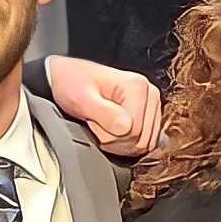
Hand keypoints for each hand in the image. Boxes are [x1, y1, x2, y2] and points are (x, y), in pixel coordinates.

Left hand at [45, 56, 164, 157]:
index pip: (135, 131)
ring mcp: (152, 105)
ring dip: (121, 143)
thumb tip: (126, 128)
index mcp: (137, 86)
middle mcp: (150, 94)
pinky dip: (127, 142)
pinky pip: (145, 141)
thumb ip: (104, 113)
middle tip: (97, 125)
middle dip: (116, 140)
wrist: (68, 78)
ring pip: (145, 143)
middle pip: (142, 139)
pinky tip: (114, 131)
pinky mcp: (150, 116)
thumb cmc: (72, 84)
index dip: (111, 136)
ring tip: (104, 126)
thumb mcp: (81, 99)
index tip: (93, 123)